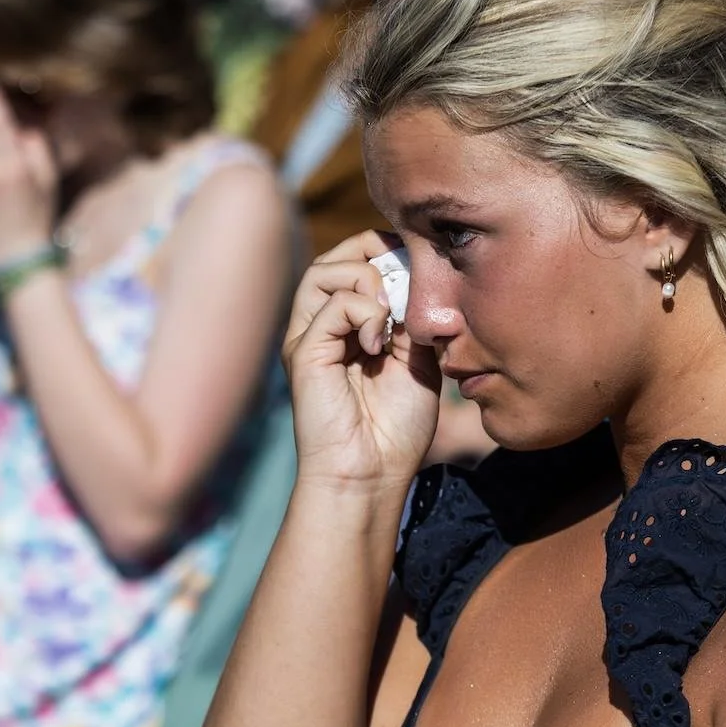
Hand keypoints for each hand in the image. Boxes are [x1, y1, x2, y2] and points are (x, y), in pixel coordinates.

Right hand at [283, 231, 441, 493]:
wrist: (373, 474)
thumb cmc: (396, 427)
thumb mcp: (419, 360)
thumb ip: (414, 316)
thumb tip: (414, 274)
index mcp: (347, 326)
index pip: (355, 261)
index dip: (386, 252)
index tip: (422, 269)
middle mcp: (320, 326)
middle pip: (333, 258)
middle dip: (373, 254)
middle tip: (407, 283)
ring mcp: (308, 338)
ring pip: (323, 272)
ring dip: (366, 281)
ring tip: (390, 315)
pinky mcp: (303, 353)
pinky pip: (332, 306)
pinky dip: (365, 313)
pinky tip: (379, 345)